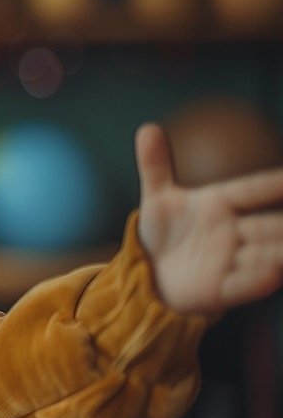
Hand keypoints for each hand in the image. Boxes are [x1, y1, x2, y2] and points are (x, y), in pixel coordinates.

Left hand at [135, 123, 282, 314]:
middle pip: (268, 225)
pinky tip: (272, 274)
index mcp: (220, 205)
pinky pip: (241, 285)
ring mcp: (229, 261)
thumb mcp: (157, 198)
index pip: (251, 190)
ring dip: (279, 250)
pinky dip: (256, 281)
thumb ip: (155, 166)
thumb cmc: (164, 231)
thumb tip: (147, 127)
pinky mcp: (218, 289)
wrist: (148, 273)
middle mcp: (232, 232)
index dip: (272, 184)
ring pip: (264, 254)